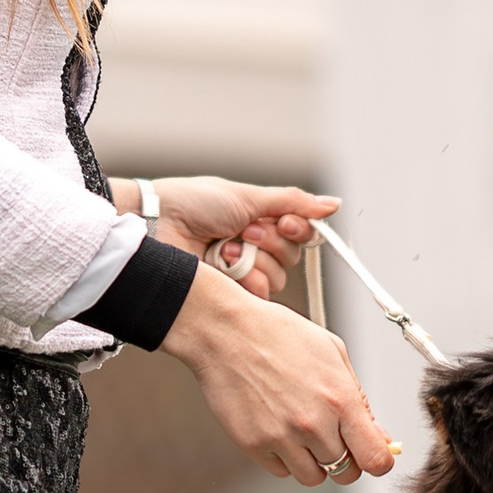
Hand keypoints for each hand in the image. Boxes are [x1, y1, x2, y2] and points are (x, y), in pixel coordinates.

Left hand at [118, 178, 337, 301]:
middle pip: (291, 258)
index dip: (297, 230)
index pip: (300, 233)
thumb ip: (292, 202)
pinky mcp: (229, 294)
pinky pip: (258, 295)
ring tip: (224, 246)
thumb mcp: (247, 196)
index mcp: (260, 221)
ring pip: (276, 278)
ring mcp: (241, 272)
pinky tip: (221, 263)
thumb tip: (333, 204)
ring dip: (252, 259)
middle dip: (270, 242)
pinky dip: (242, 277)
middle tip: (244, 231)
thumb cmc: (194, 203)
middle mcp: (254, 248)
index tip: (283, 221)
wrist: (158, 224)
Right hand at [163, 264, 395, 486]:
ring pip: (313, 478)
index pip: (376, 459)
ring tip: (301, 433)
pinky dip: (283, 458)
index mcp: (340, 400)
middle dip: (345, 461)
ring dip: (313, 462)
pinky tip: (277, 429)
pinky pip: (280, 471)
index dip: (378, 461)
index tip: (372, 455)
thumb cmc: (278, 335)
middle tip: (333, 440)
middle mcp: (313, 424)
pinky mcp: (253, 445)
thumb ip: (359, 398)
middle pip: (345, 473)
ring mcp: (281, 437)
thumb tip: (377, 434)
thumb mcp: (333, 353)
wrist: (226, 331)